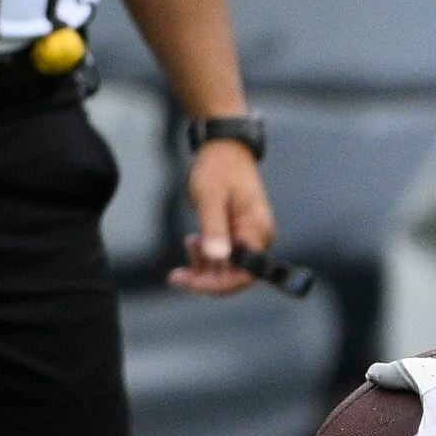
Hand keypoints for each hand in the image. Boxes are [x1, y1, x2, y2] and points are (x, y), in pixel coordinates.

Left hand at [170, 140, 275, 294]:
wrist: (224, 150)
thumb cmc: (219, 169)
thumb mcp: (210, 198)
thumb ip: (214, 229)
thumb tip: (216, 258)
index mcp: (257, 231)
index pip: (244, 275)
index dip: (217, 285)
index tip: (189, 282)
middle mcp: (258, 238)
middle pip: (236, 276)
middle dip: (206, 279)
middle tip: (176, 275)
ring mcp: (251, 236)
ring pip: (229, 268)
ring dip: (205, 266)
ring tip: (189, 245)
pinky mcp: (241, 233)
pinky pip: (227, 256)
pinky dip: (208, 256)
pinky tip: (195, 242)